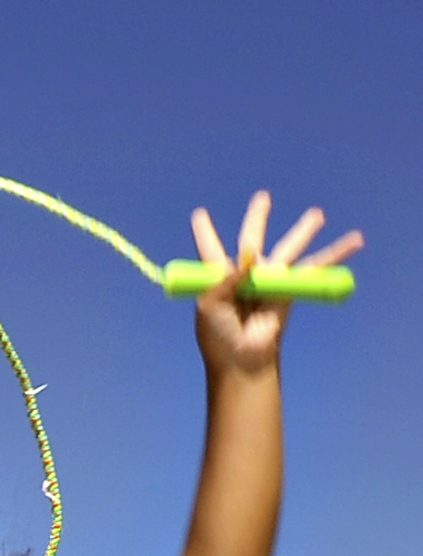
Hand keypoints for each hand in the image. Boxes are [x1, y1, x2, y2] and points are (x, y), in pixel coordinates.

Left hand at [183, 192, 360, 373]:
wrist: (242, 358)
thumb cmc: (219, 336)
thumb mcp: (209, 308)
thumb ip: (223, 280)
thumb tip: (247, 258)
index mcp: (218, 277)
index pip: (211, 249)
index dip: (205, 232)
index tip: (199, 214)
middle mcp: (246, 274)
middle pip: (253, 238)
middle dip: (258, 218)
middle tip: (263, 197)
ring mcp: (270, 279)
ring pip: (290, 249)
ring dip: (304, 231)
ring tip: (318, 215)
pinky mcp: (291, 289)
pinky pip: (315, 270)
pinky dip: (336, 257)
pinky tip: (354, 242)